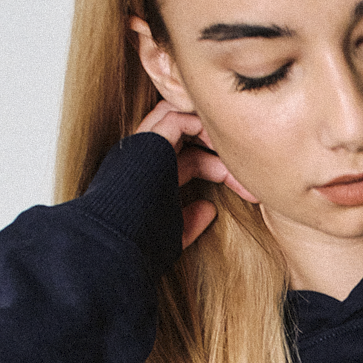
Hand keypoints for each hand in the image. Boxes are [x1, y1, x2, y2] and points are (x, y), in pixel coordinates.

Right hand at [132, 97, 257, 248]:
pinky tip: (223, 146)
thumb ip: (189, 219)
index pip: (186, 158)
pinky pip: (176, 118)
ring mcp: (142, 146)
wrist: (116, 244)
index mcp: (149, 177)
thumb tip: (210, 209)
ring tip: (236, 152)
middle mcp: (143, 157)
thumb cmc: (139, 244)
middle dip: (218, 148)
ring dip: (211, 133)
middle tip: (247, 170)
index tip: (244, 189)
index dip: (216, 168)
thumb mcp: (173, 232)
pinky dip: (201, 125)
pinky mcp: (146, 141)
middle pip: (186, 136)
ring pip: (179, 120)